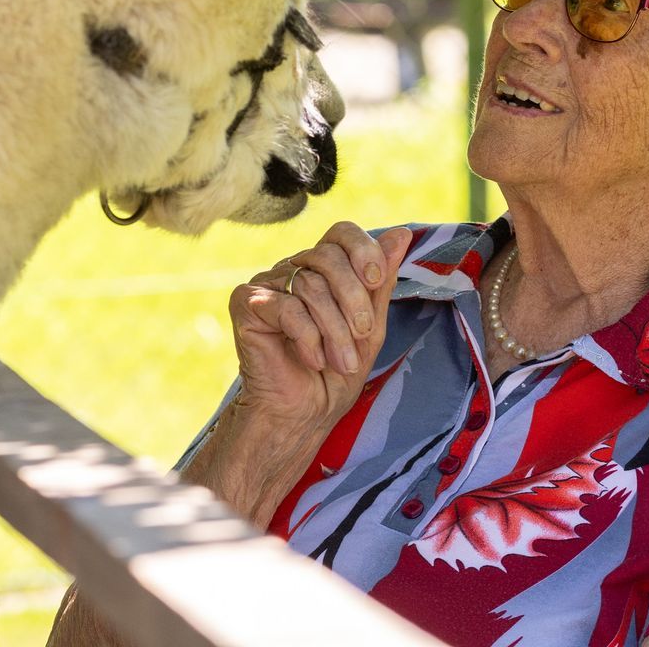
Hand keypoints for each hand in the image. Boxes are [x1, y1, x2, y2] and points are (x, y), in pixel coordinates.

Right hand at [228, 222, 414, 436]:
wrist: (301, 415)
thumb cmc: (334, 375)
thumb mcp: (369, 327)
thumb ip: (381, 282)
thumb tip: (402, 234)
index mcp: (321, 269)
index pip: (341, 232)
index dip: (362, 249)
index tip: (377, 281)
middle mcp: (292, 269)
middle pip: (327, 256)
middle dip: (354, 298)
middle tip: (364, 335)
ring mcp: (266, 283)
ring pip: (310, 285)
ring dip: (335, 330)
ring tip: (340, 362)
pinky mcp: (245, 303)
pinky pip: (286, 307)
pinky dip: (307, 338)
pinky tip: (312, 360)